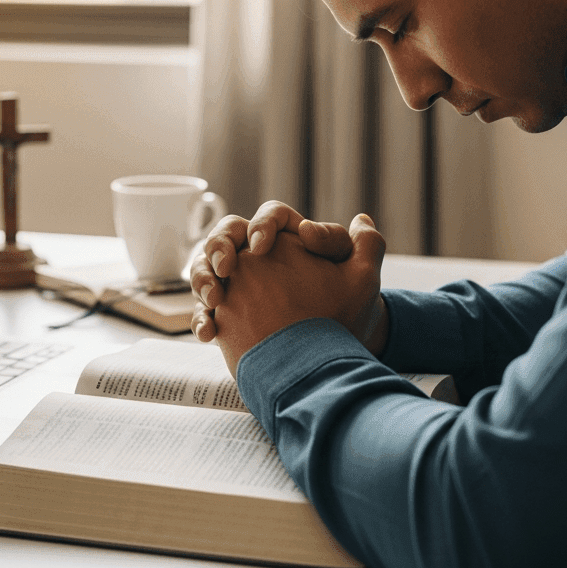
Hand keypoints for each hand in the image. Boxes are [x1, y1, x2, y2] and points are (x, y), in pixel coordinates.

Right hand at [206, 213, 388, 374]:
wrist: (333, 351)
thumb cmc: (349, 308)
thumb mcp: (362, 279)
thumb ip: (365, 247)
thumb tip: (358, 220)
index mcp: (292, 237)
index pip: (272, 216)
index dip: (262, 225)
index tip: (262, 246)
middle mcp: (262, 254)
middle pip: (229, 235)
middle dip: (219, 247)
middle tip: (225, 269)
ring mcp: (241, 282)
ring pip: (208, 268)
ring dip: (202, 280)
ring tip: (214, 301)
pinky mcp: (229, 312)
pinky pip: (206, 310)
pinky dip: (201, 318)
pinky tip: (208, 333)